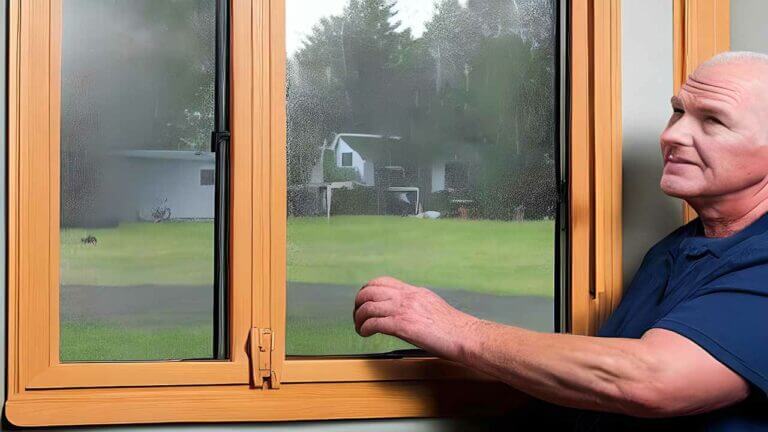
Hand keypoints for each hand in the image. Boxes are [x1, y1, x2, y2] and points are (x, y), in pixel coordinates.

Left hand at [353, 276, 478, 360]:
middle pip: (369, 291)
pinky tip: (365, 334)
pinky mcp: (402, 326)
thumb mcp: (432, 305)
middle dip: (358, 303)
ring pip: (367, 306)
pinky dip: (364, 329)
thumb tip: (404, 310)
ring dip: (358, 318)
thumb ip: (416, 304)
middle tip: (357, 316)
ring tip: (359, 327)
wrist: (464, 335)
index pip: (382, 281)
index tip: (364, 301)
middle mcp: (406, 297)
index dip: (367, 290)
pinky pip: (373, 323)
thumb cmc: (453, 327)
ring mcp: (404, 310)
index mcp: (413, 291)